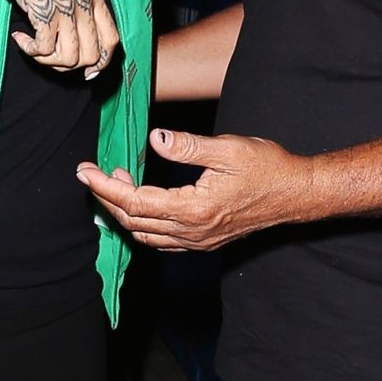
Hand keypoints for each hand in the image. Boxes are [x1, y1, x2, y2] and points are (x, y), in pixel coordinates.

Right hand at [0, 0, 118, 77]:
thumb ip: (77, 7)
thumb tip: (77, 46)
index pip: (112, 39)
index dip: (101, 62)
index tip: (86, 73)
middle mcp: (84, 3)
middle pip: (91, 55)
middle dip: (68, 65)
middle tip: (47, 57)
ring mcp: (66, 7)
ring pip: (69, 57)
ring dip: (48, 60)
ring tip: (33, 48)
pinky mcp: (44, 11)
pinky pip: (44, 48)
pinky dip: (30, 50)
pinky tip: (19, 38)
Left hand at [76, 128, 309, 250]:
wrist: (295, 194)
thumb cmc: (266, 168)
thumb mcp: (227, 149)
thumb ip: (187, 146)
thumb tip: (155, 139)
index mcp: (192, 210)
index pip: (135, 202)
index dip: (106, 187)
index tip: (85, 171)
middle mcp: (191, 233)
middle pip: (134, 221)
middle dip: (108, 198)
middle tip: (92, 174)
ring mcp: (198, 241)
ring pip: (145, 234)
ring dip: (124, 212)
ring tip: (116, 182)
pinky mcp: (204, 241)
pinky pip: (162, 241)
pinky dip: (142, 224)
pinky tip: (140, 204)